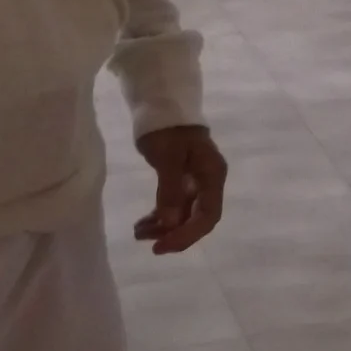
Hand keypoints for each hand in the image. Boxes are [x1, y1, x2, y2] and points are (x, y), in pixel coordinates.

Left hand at [134, 125, 226, 253]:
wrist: (162, 105)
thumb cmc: (168, 129)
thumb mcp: (168, 158)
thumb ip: (170, 191)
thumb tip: (170, 224)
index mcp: (212, 175)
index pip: (208, 215)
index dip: (187, 235)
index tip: (162, 246)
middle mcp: (209, 182)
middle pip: (198, 218)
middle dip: (174, 233)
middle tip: (148, 243)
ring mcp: (196, 181)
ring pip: (184, 214)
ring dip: (163, 227)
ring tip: (138, 232)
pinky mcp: (182, 179)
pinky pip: (174, 205)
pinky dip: (160, 217)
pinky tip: (143, 223)